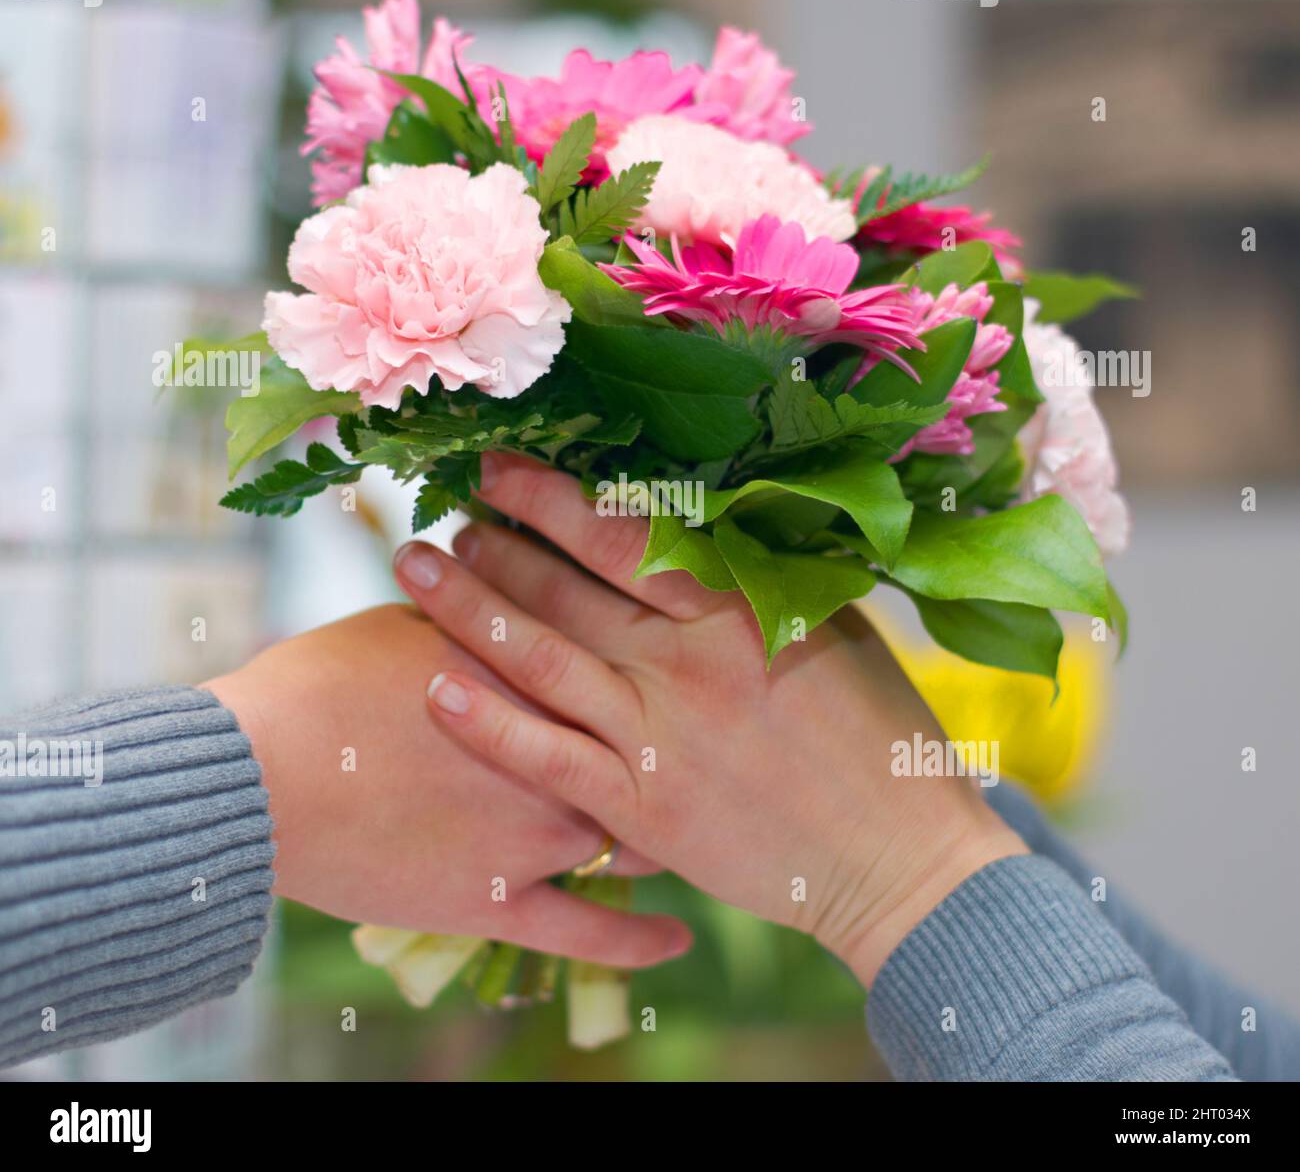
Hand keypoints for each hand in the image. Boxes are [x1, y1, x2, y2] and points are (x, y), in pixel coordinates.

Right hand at [203, 603, 690, 967]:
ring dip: (660, 837)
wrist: (258, 771)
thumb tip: (504, 594)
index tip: (672, 677)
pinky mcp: (500, 902)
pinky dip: (638, 943)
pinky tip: (676, 943)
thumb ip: (480, 619)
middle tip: (691, 758)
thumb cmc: (323, 682)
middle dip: (672, 758)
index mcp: (543, 680)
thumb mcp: (414, 623)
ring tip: (679, 835)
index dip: (656, 674)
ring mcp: (537, 837)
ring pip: (636, 844)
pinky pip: (591, 934)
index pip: (630, 673)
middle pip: (650, 760)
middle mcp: (561, 757)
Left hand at [393, 455, 1026, 987]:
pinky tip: (434, 690)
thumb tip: (703, 522)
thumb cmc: (877, 736)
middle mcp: (686, 664)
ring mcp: (657, 738)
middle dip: (495, 542)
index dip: (550, 497)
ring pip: (542, 659)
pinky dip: (489, 724)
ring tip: (416, 567)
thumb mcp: (833, 631)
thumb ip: (762, 582)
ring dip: (469, 609)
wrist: (896, 859)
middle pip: (565, 589)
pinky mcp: (642, 809)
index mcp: (740, 610)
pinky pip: (549, 758)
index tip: (499, 469)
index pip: (623, 534)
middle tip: (446, 511)